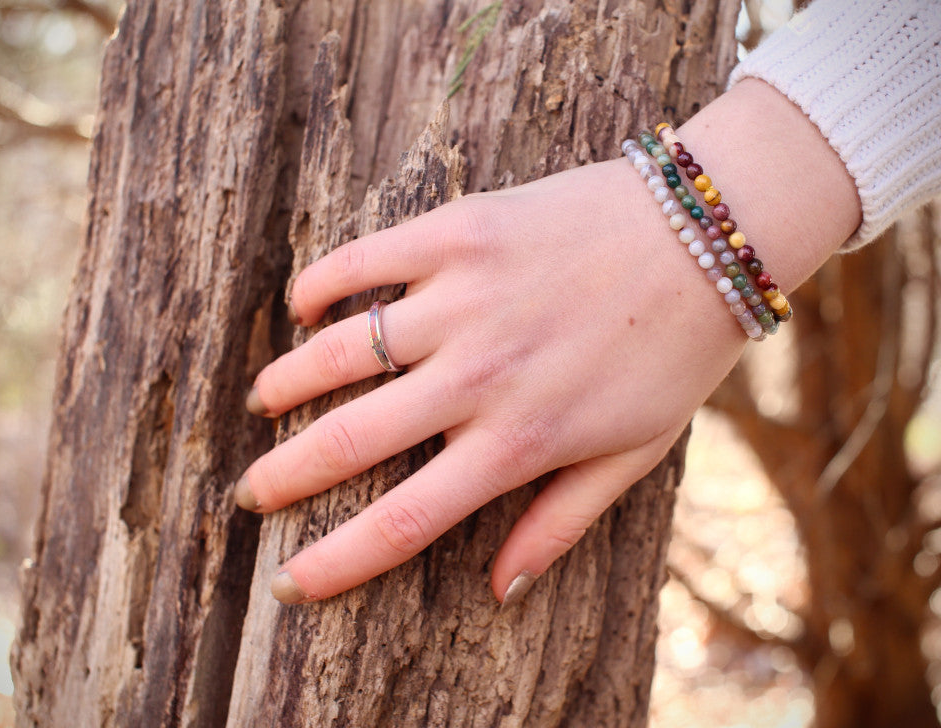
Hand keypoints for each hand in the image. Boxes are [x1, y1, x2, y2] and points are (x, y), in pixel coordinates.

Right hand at [234, 154, 748, 604]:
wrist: (705, 234)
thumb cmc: (672, 353)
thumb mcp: (633, 455)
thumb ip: (560, 525)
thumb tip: (499, 592)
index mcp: (519, 441)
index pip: (404, 521)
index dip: (335, 561)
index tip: (287, 583)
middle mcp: (478, 376)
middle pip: (348, 441)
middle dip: (281, 476)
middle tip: (250, 491)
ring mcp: (461, 299)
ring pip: (338, 352)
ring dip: (285, 384)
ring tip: (262, 402)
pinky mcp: (458, 232)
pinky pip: (362, 260)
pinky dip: (319, 288)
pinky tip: (304, 310)